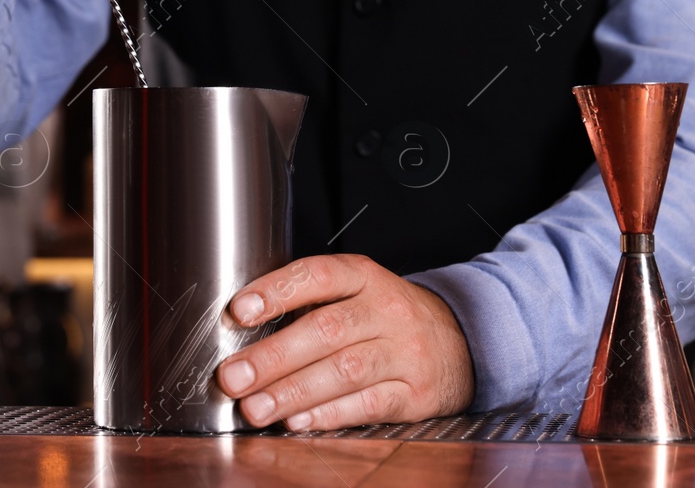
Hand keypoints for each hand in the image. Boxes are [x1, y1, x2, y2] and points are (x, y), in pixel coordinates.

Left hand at [216, 254, 474, 430]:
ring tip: (255, 407)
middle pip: (326, 329)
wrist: (460, 341)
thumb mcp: (356, 293)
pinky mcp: (417, 393)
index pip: (318, 275)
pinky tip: (298, 420)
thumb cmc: (386, 318)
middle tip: (234, 376)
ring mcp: (405, 352)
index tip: (239, 310)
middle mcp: (386, 310)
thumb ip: (307, 305)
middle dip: (273, 356)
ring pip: (345, 370)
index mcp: (364, 277)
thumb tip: (242, 332)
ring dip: (293, 391)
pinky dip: (330, 413)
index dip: (277, 291)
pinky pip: (369, 404)